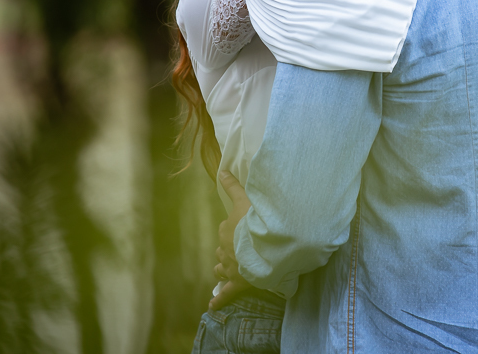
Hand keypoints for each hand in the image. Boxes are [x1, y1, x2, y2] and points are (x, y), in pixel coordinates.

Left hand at [209, 170, 251, 310]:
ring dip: (224, 266)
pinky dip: (219, 300)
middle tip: (241, 245)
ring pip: (222, 267)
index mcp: (226, 230)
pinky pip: (226, 293)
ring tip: (226, 268)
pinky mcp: (238, 282)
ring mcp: (231, 267)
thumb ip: (233, 186)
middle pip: (223, 248)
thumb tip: (221, 170)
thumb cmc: (256, 221)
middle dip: (229, 247)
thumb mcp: (245, 199)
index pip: (226, 227)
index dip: (234, 226)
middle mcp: (225, 249)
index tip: (244, 225)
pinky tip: (211, 306)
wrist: (265, 246)